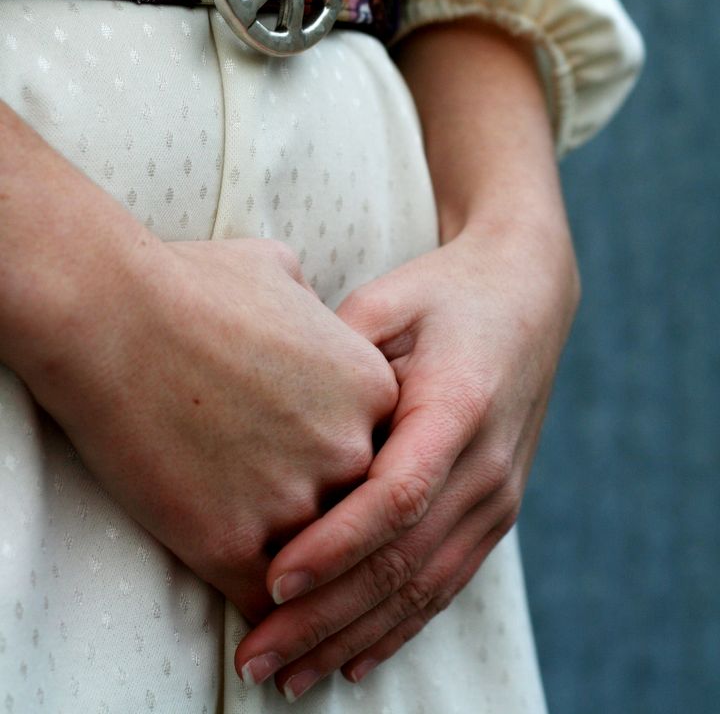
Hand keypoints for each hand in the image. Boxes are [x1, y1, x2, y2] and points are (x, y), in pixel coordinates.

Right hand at [9, 232, 398, 623]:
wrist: (111, 317)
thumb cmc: (192, 284)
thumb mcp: (284, 274)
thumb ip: (321, 314)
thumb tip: (316, 320)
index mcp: (374, 388)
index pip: (390, 450)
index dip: (351, 458)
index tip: (317, 460)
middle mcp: (349, 449)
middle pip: (359, 506)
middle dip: (332, 514)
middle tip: (293, 519)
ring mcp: (294, 501)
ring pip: (318, 561)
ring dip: (302, 574)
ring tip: (282, 580)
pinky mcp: (230, 545)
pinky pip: (265, 599)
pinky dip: (262, 611)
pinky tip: (251, 608)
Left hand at [234, 216, 578, 698]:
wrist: (526, 298)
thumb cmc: (443, 294)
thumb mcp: (387, 301)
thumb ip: (335, 358)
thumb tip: (273, 429)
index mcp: (459, 405)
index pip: (397, 495)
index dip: (335, 545)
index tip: (273, 580)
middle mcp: (486, 464)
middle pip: (404, 559)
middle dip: (326, 615)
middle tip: (256, 655)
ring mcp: (497, 495)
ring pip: (424, 587)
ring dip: (354, 636)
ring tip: (290, 676)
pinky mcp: (496, 512)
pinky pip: (445, 583)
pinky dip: (398, 628)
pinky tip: (353, 659)